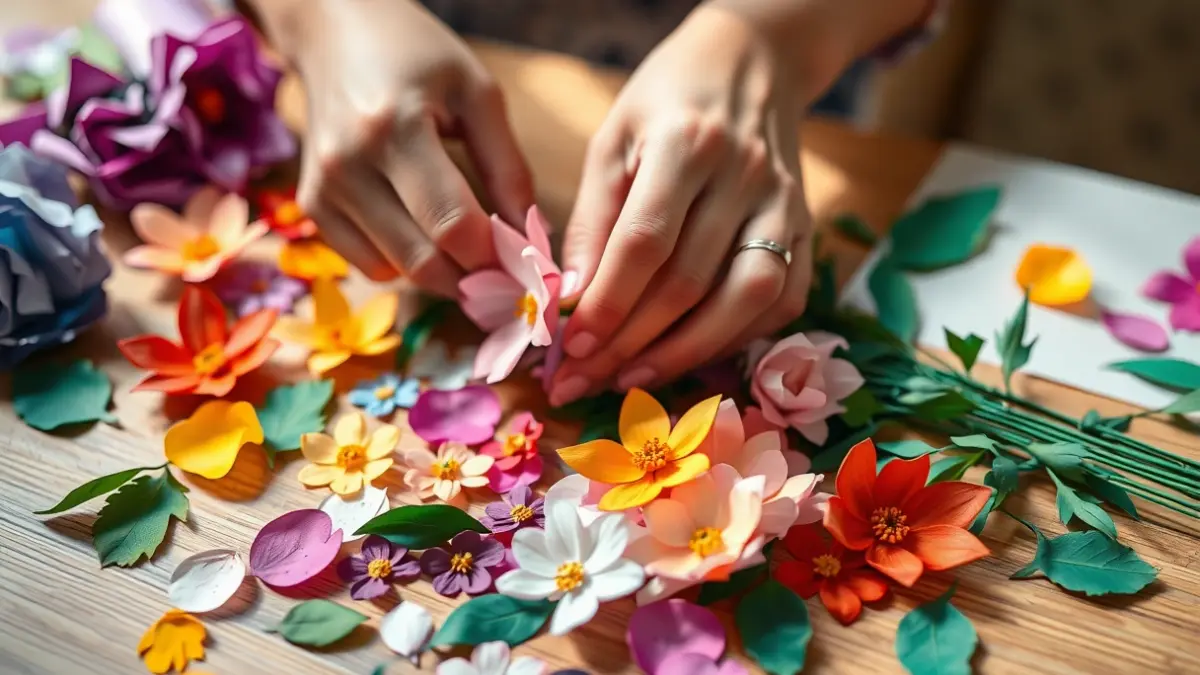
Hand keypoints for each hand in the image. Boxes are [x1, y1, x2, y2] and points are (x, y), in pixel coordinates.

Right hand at [272, 0, 532, 295]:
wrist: (336, 32)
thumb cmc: (417, 57)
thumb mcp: (477, 94)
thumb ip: (508, 166)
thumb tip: (533, 236)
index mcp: (395, 129)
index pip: (453, 224)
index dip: (496, 257)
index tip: (527, 264)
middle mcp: (348, 165)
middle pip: (423, 260)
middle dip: (473, 278)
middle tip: (507, 275)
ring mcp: (323, 189)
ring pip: (396, 272)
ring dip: (442, 275)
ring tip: (472, 253)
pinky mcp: (312, 205)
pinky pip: (369, 265)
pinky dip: (405, 266)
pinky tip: (426, 236)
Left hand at [549, 5, 813, 404]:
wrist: (753, 64)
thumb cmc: (668, 102)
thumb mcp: (613, 140)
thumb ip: (592, 218)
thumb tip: (571, 299)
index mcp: (686, 143)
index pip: (645, 243)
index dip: (606, 303)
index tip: (570, 346)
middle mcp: (745, 177)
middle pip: (688, 283)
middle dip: (630, 342)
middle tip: (583, 378)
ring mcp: (785, 206)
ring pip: (743, 301)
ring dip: (684, 353)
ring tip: (631, 378)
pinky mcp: (808, 230)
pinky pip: (782, 303)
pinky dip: (735, 340)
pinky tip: (689, 356)